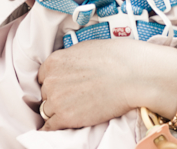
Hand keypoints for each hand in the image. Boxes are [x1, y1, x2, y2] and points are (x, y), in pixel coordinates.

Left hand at [37, 39, 176, 132]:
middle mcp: (51, 80)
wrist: (133, 76)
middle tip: (75, 97)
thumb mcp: (87, 48)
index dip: (55, 81)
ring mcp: (56, 100)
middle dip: (58, 95)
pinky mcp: (65, 118)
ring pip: (48, 110)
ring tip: (76, 110)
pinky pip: (50, 127)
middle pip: (46, 93)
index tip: (65, 86)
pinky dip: (56, 127)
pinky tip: (64, 125)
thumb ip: (71, 59)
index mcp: (55, 60)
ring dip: (59, 111)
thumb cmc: (117, 57)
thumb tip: (71, 66)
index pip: (44, 76)